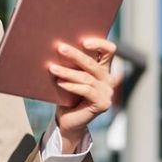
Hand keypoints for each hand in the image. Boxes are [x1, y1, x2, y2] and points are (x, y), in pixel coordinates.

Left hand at [48, 38, 115, 152]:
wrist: (68, 120)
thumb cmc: (66, 94)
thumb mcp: (70, 76)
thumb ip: (71, 64)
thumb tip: (58, 47)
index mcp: (103, 68)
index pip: (109, 50)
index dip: (99, 43)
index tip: (83, 41)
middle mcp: (108, 79)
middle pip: (93, 64)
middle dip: (75, 55)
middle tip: (60, 48)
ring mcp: (107, 92)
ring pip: (86, 78)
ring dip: (67, 72)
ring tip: (52, 68)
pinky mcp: (103, 104)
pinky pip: (86, 91)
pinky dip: (71, 86)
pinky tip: (59, 82)